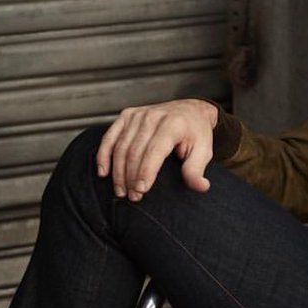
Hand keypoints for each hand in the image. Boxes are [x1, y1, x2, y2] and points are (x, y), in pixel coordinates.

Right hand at [96, 99, 218, 200]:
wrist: (190, 111)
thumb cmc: (196, 134)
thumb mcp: (204, 151)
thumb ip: (197, 169)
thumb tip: (201, 186)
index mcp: (173, 124)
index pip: (154, 151)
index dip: (146, 172)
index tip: (141, 190)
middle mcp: (153, 117)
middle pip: (134, 151)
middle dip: (131, 177)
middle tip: (132, 197)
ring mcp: (137, 115)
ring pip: (120, 147)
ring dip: (118, 172)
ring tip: (121, 191)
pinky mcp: (127, 116)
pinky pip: (110, 137)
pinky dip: (104, 155)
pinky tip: (103, 172)